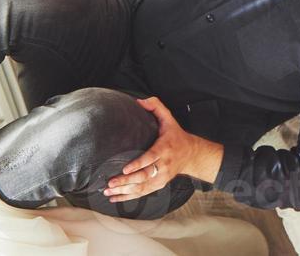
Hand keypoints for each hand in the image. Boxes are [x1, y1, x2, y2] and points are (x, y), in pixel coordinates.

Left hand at [104, 97, 223, 202]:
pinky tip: (115, 198)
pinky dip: (128, 197)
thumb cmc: (176, 136)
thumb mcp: (169, 119)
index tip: (125, 169)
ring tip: (108, 191)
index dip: (138, 164)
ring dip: (124, 191)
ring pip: (142, 187)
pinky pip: (143, 193)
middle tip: (110, 183)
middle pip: (144, 176)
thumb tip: (139, 101)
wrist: (191, 154)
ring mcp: (162, 177)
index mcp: (165, 148)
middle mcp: (164, 165)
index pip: (151, 158)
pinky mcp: (159, 185)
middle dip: (126, 181)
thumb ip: (156, 106)